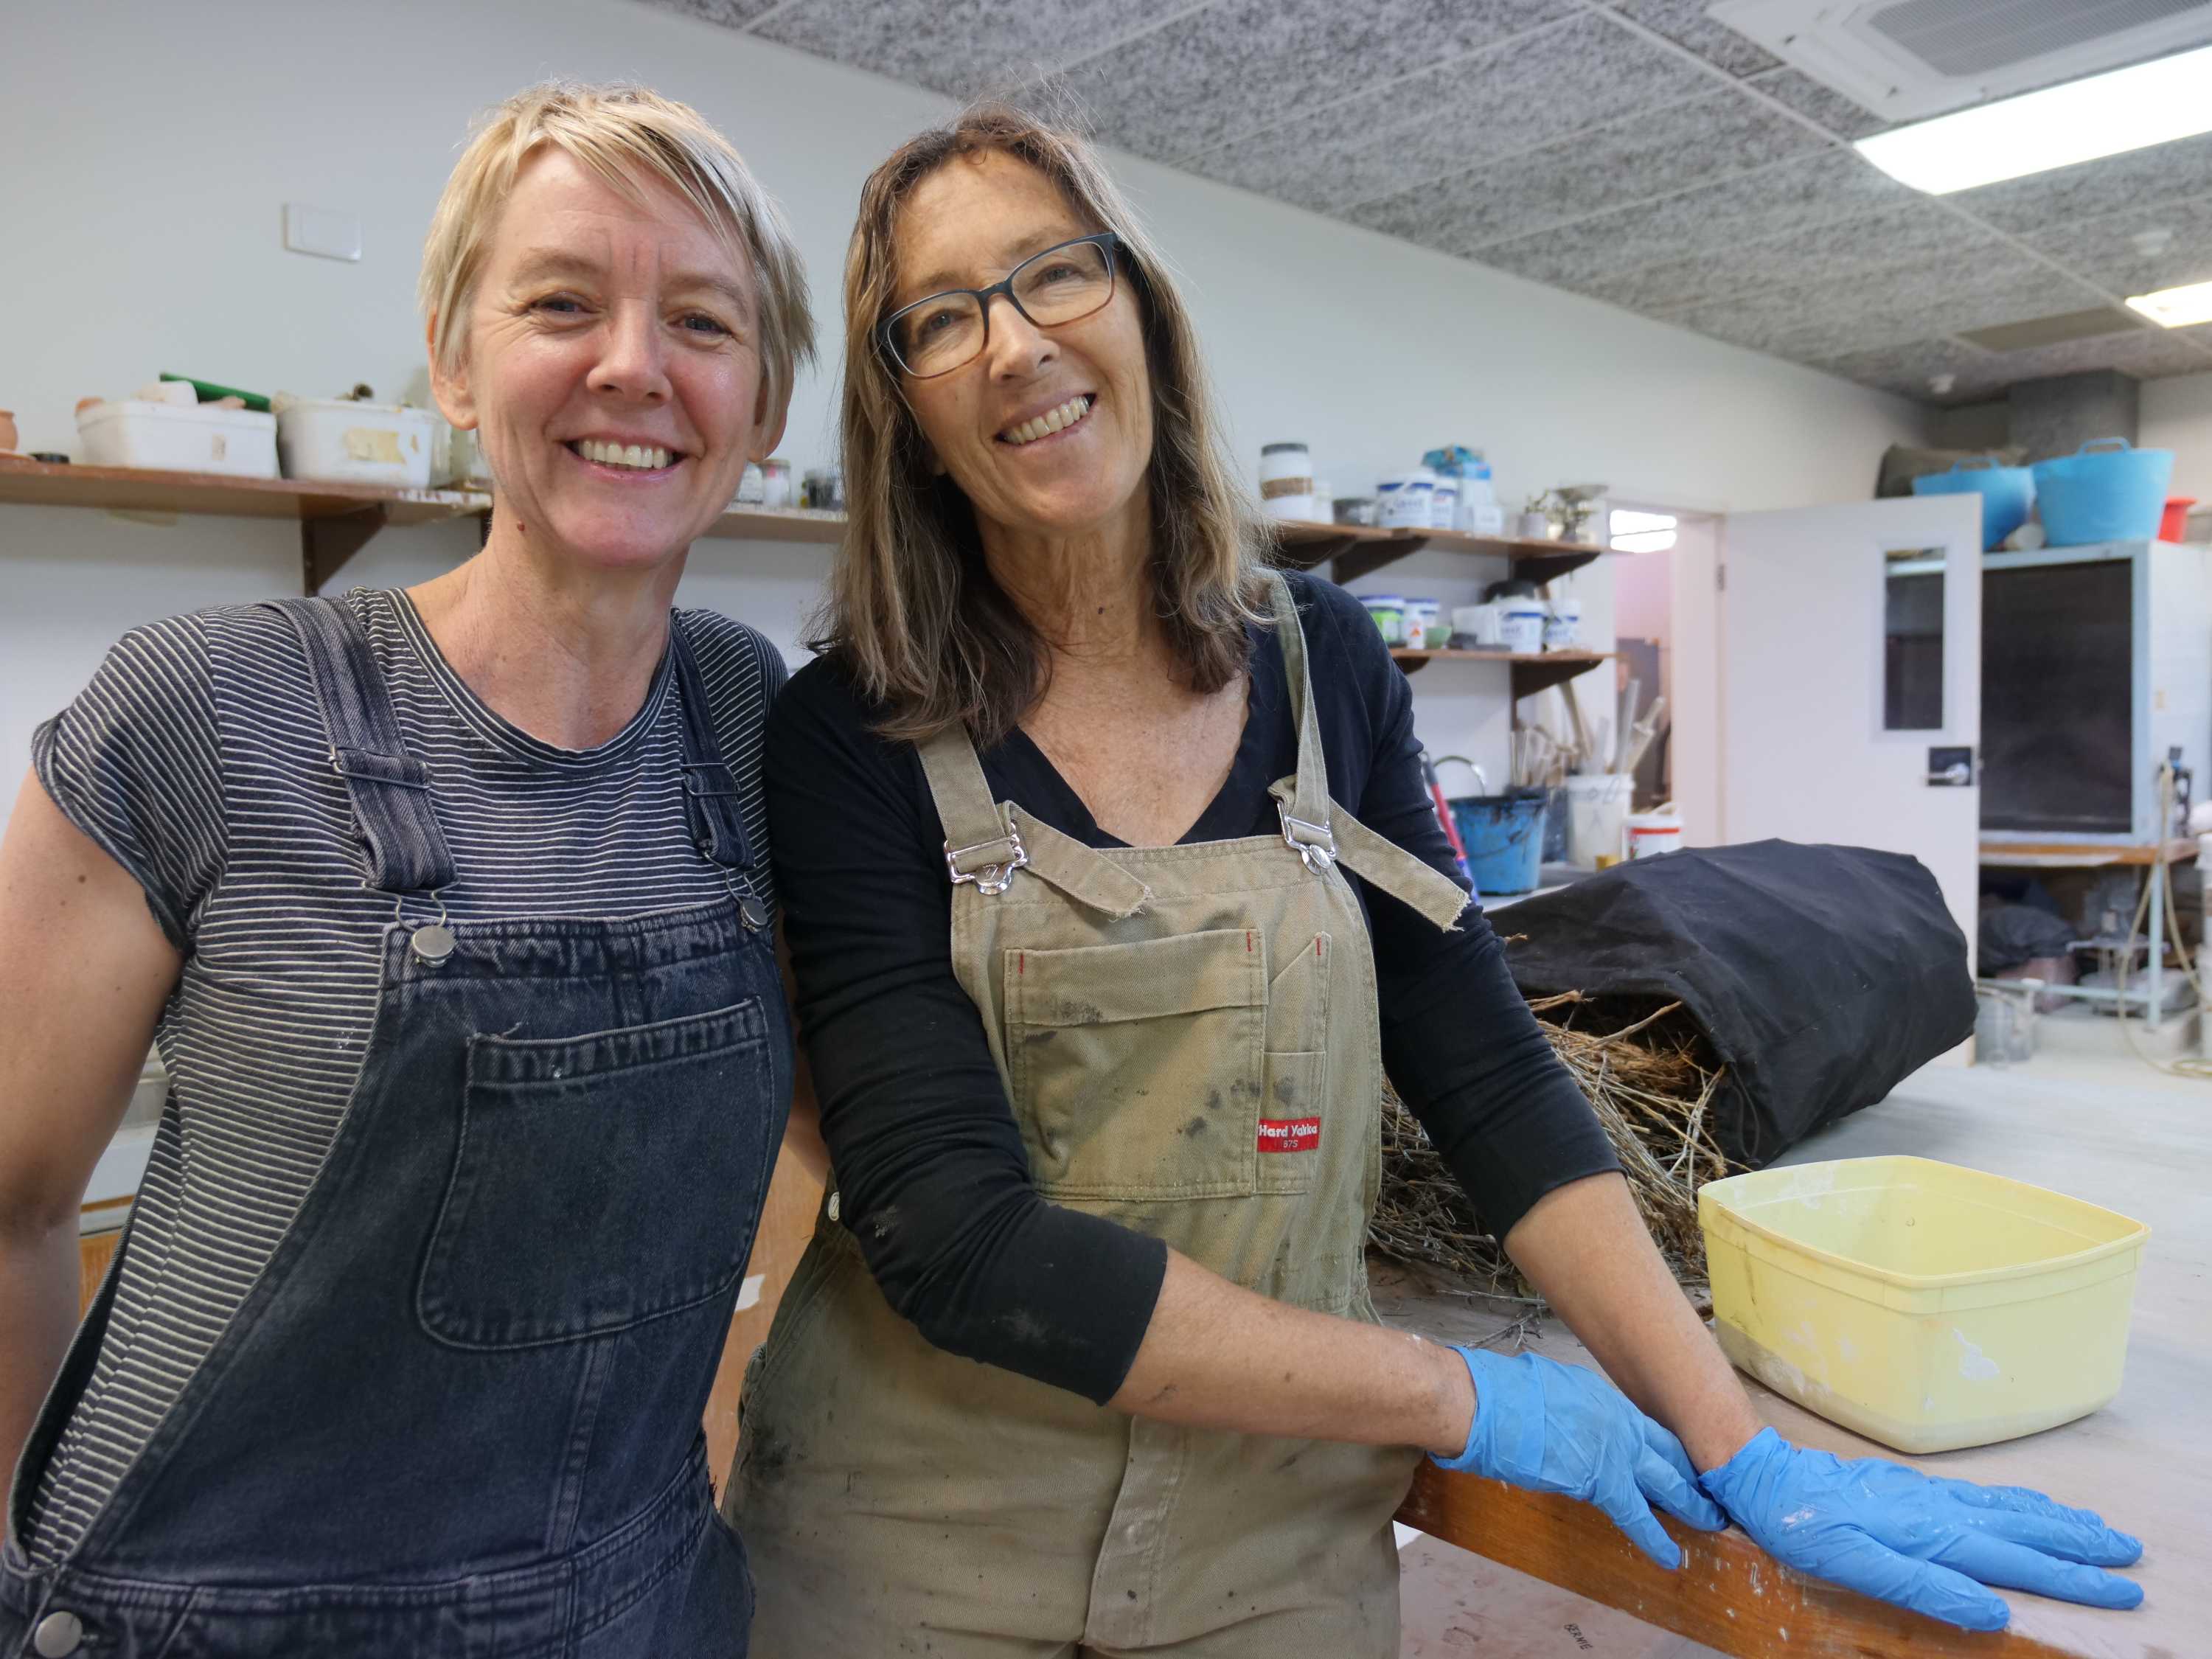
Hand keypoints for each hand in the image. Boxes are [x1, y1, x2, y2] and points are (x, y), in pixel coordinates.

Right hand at [1434, 1348, 1725, 1567]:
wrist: (1487, 1404)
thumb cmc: (1505, 1393)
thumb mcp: (1553, 1388)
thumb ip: (1577, 1408)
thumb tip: (1578, 1424)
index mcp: (1606, 1400)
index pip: (1651, 1430)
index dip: (1672, 1452)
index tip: (1685, 1467)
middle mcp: (1620, 1422)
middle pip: (1670, 1454)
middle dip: (1694, 1477)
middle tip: (1714, 1495)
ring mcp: (1615, 1449)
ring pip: (1668, 1482)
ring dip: (1691, 1505)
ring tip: (1711, 1522)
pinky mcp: (1600, 1480)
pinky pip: (1637, 1514)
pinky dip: (1655, 1538)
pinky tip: (1671, 1556)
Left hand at [1699, 1428, 2143, 1630]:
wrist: (1766, 1476)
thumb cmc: (1803, 1526)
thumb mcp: (1854, 1566)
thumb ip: (1924, 1587)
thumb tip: (1992, 1608)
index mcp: (1933, 1537)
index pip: (2018, 1563)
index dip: (2071, 1580)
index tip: (2120, 1590)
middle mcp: (1939, 1512)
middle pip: (2024, 1530)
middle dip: (2079, 1545)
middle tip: (2130, 1553)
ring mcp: (1928, 1498)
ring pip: (2007, 1509)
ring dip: (2055, 1521)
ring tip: (2095, 1528)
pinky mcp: (1912, 1492)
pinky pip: (1982, 1497)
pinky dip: (2018, 1503)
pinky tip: (2026, 1508)